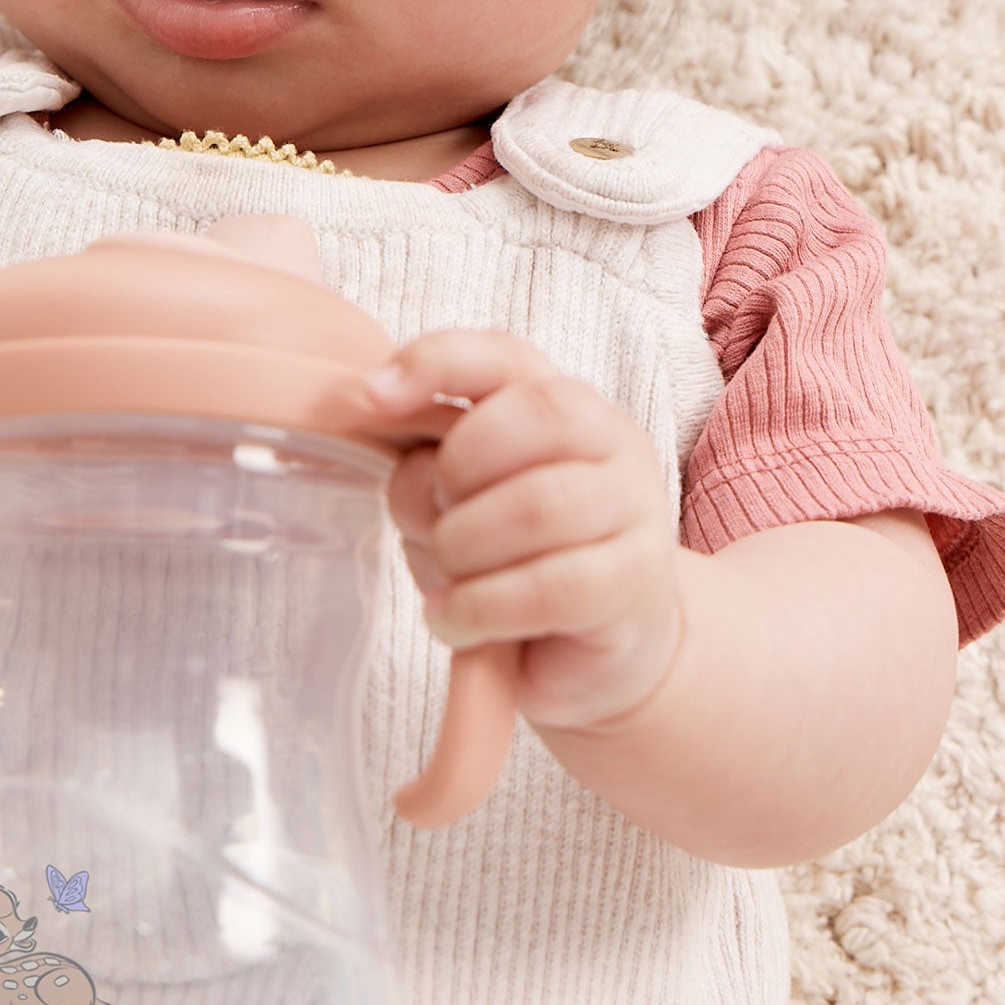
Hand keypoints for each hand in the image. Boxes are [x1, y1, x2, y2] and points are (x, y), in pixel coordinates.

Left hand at [344, 332, 686, 734]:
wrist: (595, 650)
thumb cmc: (516, 562)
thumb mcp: (458, 505)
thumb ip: (426, 469)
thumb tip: (390, 447)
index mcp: (562, 403)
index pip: (503, 355)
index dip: (435, 363)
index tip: (368, 396)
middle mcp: (611, 440)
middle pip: (531, 416)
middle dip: (456, 471)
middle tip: (433, 523)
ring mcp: (633, 508)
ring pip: (537, 504)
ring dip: (464, 548)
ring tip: (445, 582)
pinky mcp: (635, 582)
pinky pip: (547, 586)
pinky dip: (481, 607)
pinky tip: (456, 619)